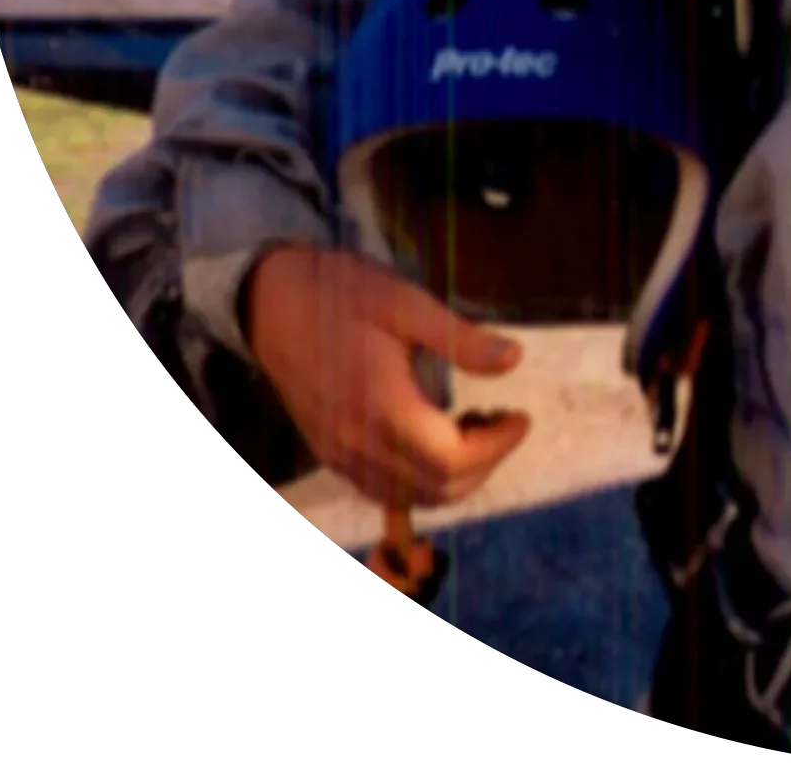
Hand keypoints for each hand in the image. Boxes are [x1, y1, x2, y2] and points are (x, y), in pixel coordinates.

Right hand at [245, 244, 531, 509]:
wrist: (268, 303)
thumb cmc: (340, 294)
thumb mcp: (406, 302)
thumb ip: (460, 338)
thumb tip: (515, 358)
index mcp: (381, 407)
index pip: (451, 461)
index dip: (497, 447)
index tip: (522, 417)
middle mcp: (357, 444)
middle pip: (437, 489)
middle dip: (484, 463)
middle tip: (504, 420)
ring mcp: (339, 454)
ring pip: (411, 496)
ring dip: (455, 474)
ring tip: (476, 424)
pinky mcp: (330, 452)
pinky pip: (384, 487)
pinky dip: (422, 475)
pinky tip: (436, 432)